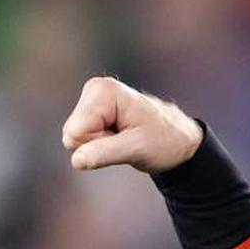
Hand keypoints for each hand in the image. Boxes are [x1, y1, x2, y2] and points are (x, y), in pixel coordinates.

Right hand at [62, 76, 203, 172]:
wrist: (178, 140)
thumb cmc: (164, 140)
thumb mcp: (137, 148)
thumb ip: (105, 152)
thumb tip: (77, 158)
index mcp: (104, 90)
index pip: (77, 132)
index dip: (99, 141)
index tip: (124, 134)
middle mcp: (95, 90)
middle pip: (72, 135)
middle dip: (97, 143)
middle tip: (125, 137)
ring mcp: (92, 101)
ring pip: (74, 139)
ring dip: (100, 144)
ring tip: (125, 136)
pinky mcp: (92, 113)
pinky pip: (80, 140)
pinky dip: (100, 144)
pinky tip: (120, 136)